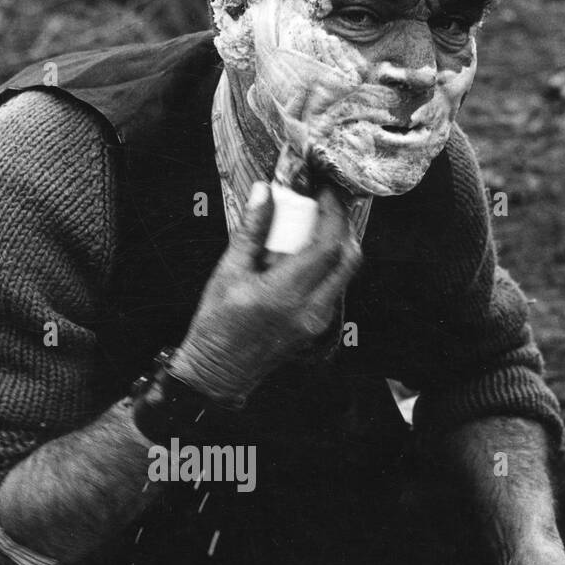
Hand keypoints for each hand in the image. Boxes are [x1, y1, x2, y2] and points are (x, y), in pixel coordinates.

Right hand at [170, 180, 363, 403]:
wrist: (218, 373)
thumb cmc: (216, 325)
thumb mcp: (228, 272)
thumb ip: (251, 231)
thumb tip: (264, 192)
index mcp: (286, 294)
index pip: (327, 246)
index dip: (332, 212)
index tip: (323, 191)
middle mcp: (310, 310)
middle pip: (348, 259)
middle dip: (341, 226)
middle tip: (324, 206)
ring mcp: (316, 322)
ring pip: (344, 274)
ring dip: (336, 246)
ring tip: (312, 227)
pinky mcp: (316, 327)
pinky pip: (333, 288)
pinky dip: (327, 266)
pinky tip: (305, 256)